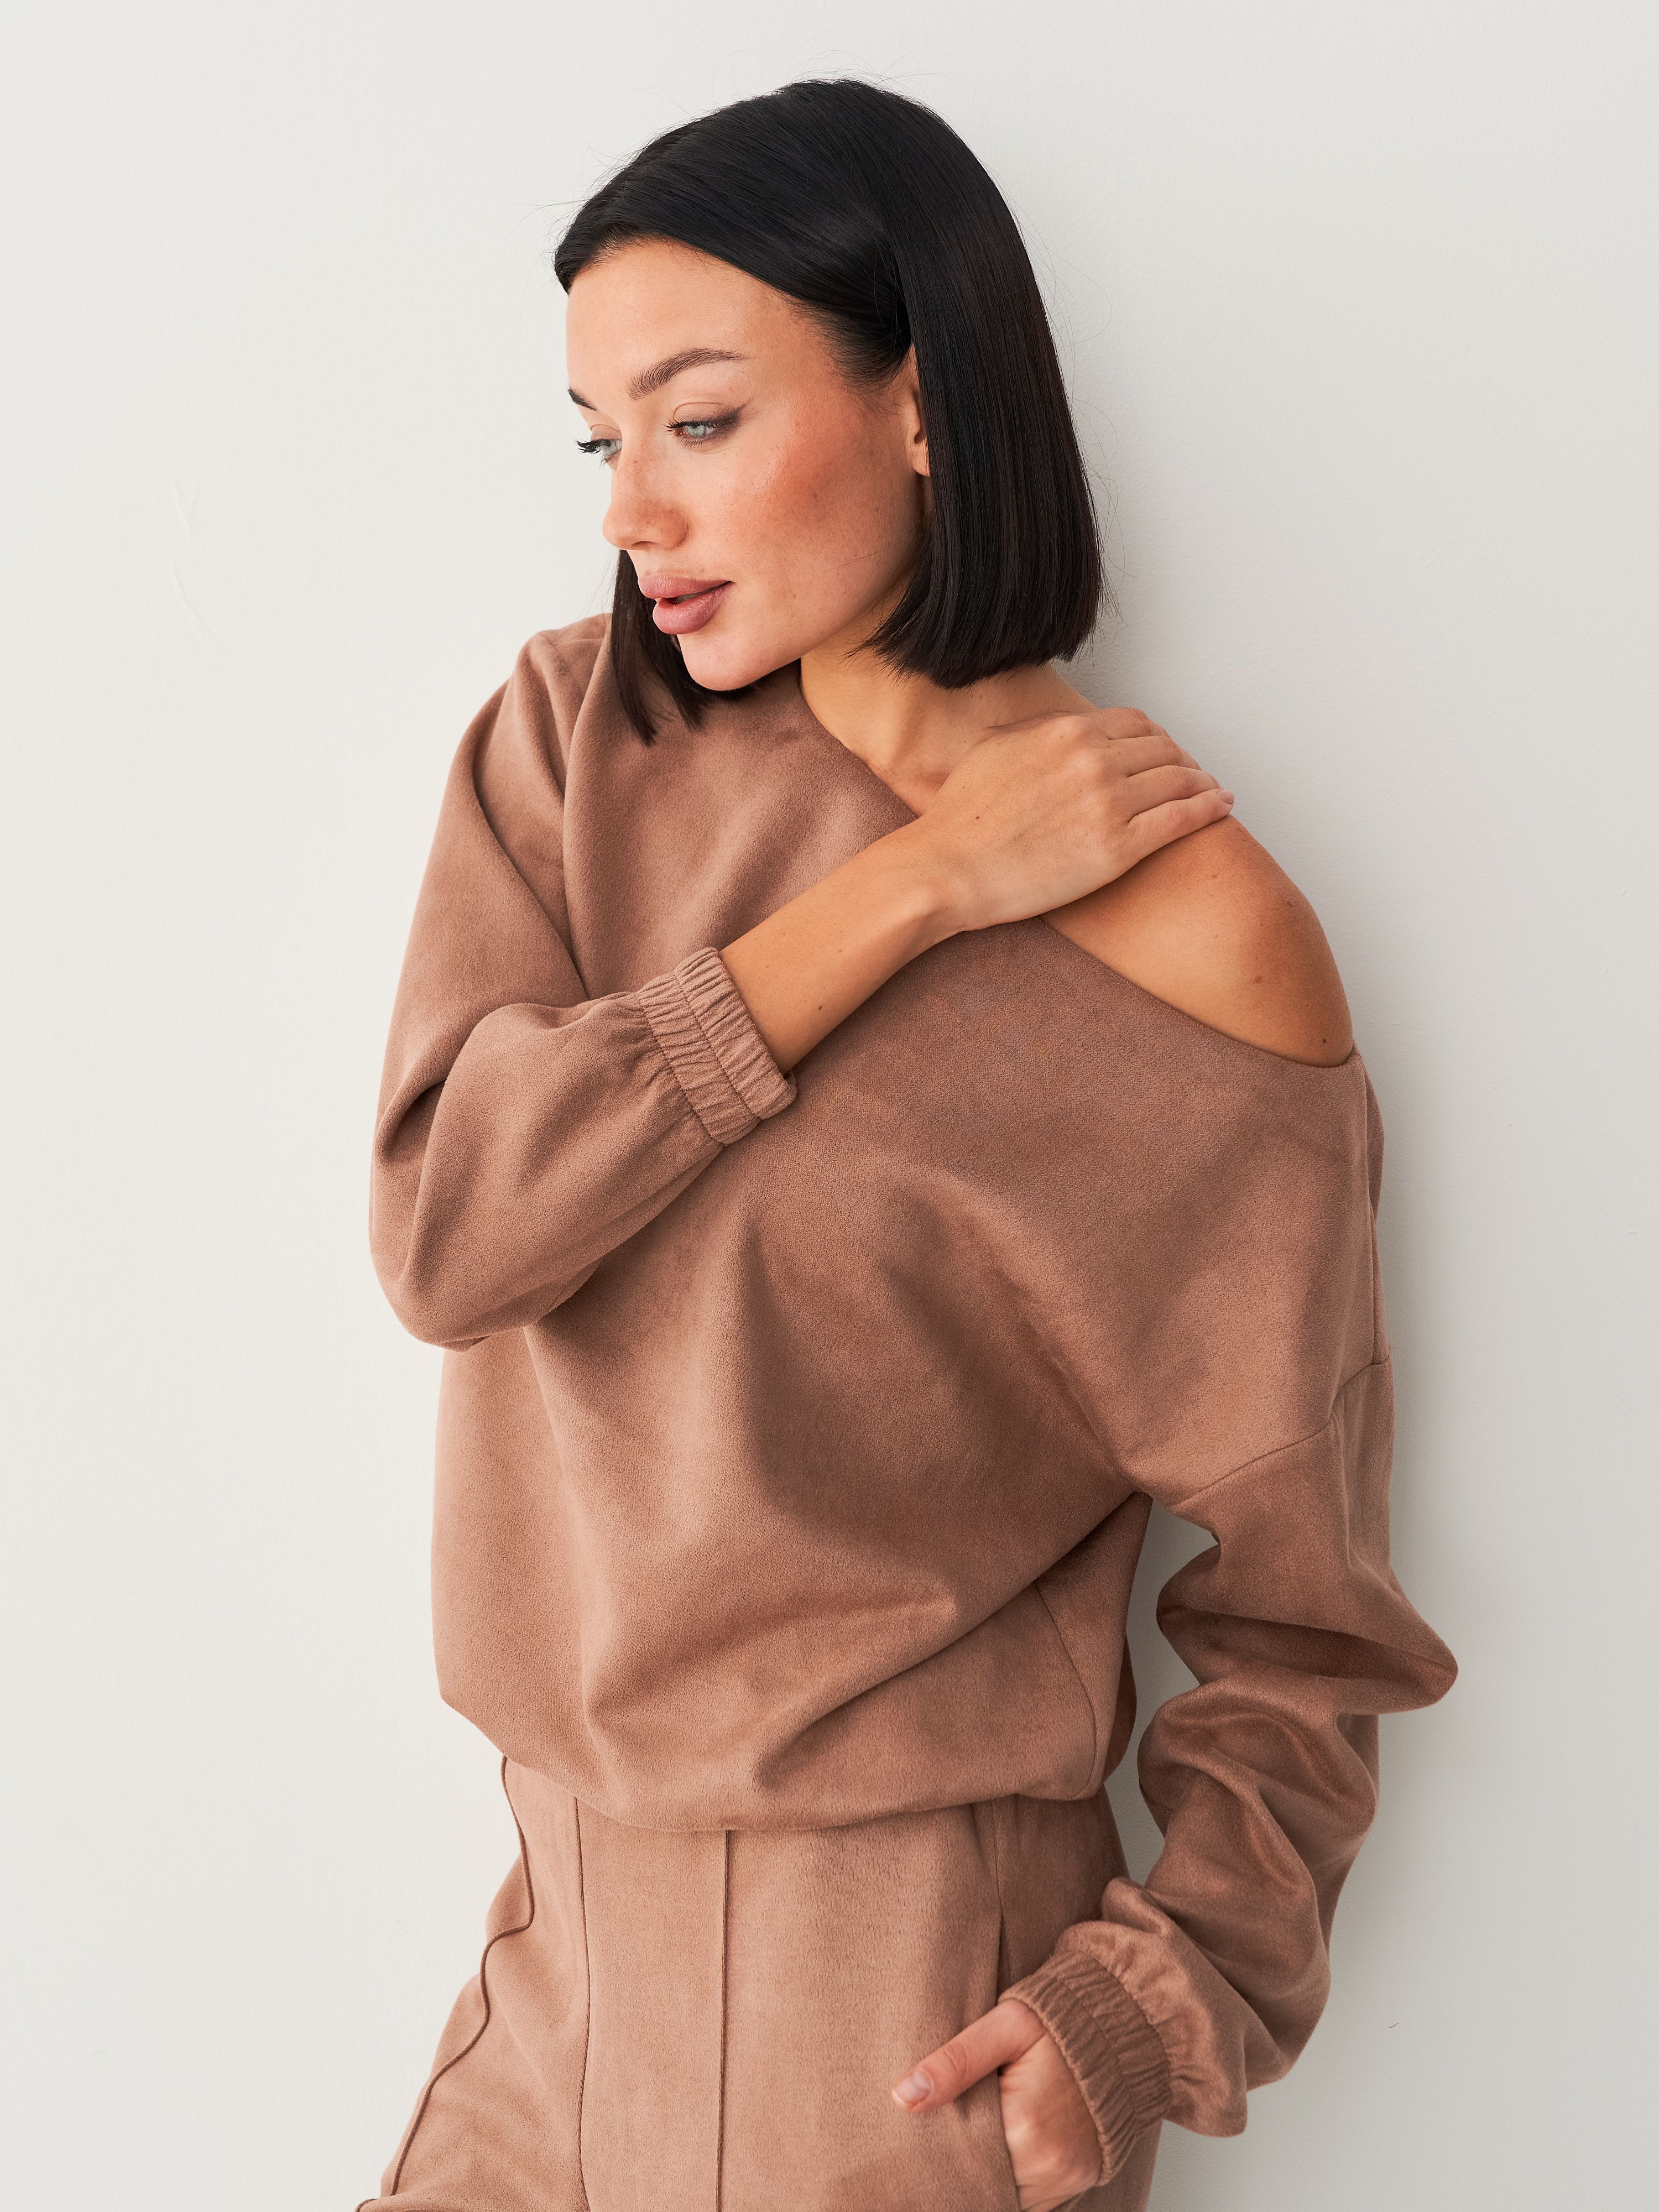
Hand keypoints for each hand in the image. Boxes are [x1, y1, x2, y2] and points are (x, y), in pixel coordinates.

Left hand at [891, 1996, 1101, 2210]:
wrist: (1123, 2025)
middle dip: (960, 2168)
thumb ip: (955, 2061)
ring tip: (968, 2144)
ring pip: (1006, 2196)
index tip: (916, 2144)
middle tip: (939, 2143)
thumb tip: (903, 2096)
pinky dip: (1010, 2181)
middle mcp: (1048, 2164)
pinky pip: (1032, 2200)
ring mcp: (1066, 2178)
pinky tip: (998, 2152)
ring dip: (985, 2177)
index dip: (936, 2154)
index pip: (960, 2161)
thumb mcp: (1005, 2025)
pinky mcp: (1077, 2179)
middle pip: (982, 2185)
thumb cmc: (1060, 2018)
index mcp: (1024, 2126)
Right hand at [901, 707, 1232, 937]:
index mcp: (1066, 731)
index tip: (1163, 751)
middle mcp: (1094, 759)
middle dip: (1183, 760)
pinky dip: (1209, 808)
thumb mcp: (992, 748)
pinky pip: (1182, 818)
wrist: (948, 868)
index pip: (1135, 723)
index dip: (1156, 738)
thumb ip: (1034, 730)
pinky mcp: (1120, 848)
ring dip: (1203, 782)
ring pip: (1179, 780)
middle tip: (1192, 774)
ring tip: (1213, 790)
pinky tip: (1221, 806)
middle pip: (1163, 749)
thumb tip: (1055, 725)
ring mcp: (1110, 803)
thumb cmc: (961, 817)